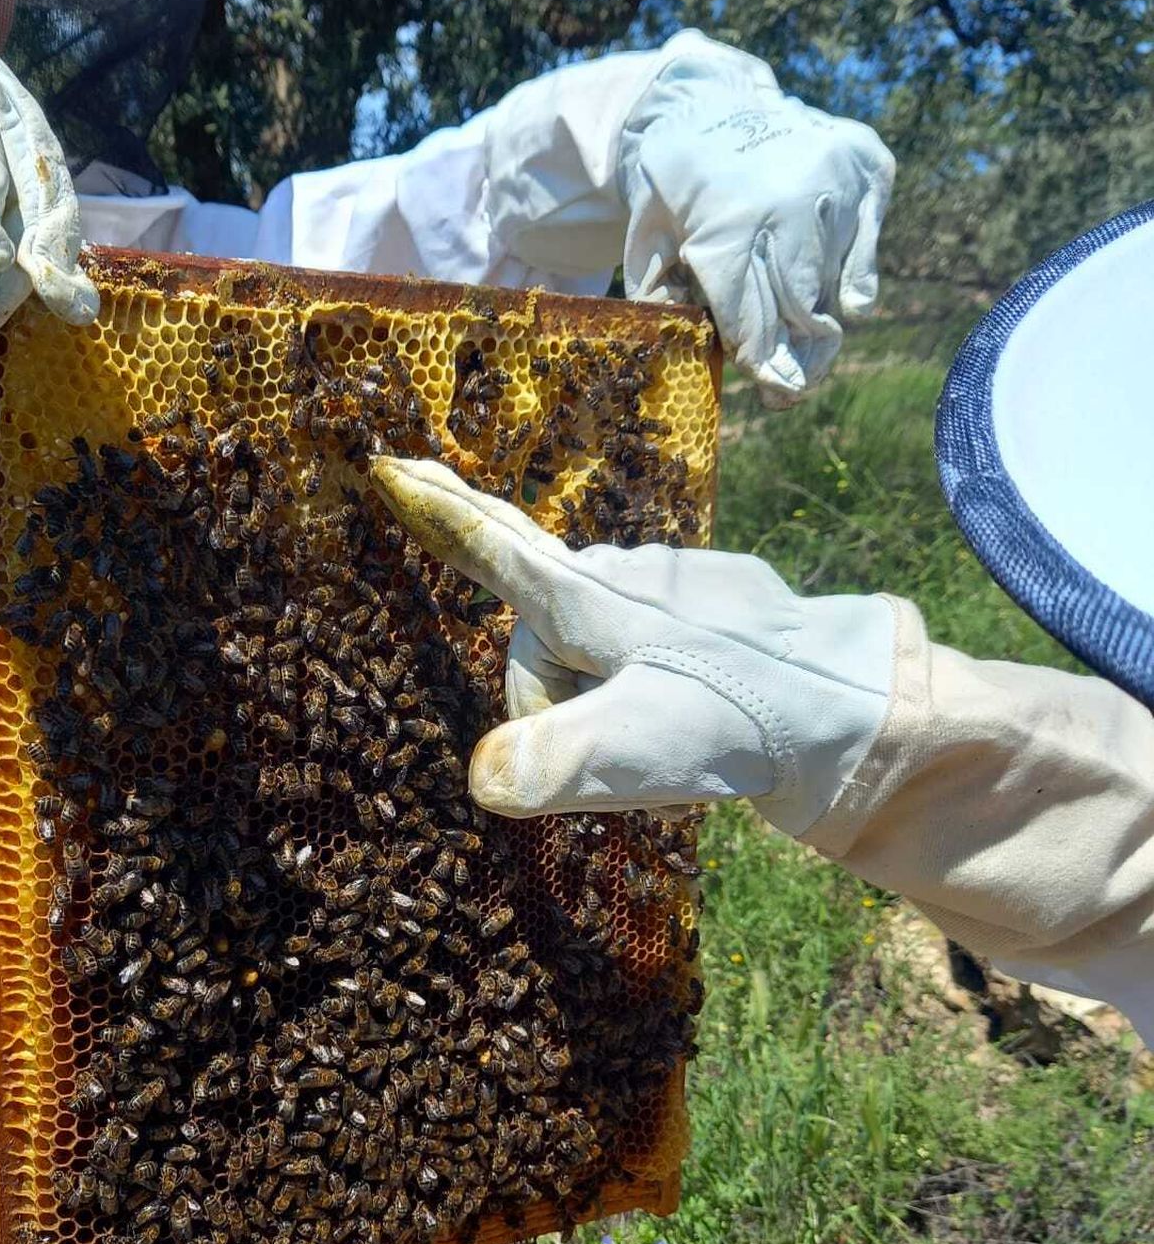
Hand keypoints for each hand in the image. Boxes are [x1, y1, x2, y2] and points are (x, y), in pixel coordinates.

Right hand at [369, 457, 893, 835]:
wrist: (853, 708)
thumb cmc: (738, 723)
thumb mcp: (641, 751)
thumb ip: (556, 760)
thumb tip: (486, 780)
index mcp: (589, 601)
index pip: (493, 546)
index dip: (438, 511)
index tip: (389, 463)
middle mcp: (619, 575)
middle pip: (534, 635)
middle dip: (550, 694)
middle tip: (613, 736)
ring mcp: (664, 582)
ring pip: (584, 645)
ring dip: (601, 696)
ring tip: (667, 735)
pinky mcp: (701, 602)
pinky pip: (633, 642)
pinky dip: (639, 682)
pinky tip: (689, 711)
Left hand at [620, 55, 893, 408]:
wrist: (708, 100)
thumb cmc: (673, 184)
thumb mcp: (647, 241)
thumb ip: (661, 296)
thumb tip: (686, 350)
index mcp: (730, 226)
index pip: (755, 319)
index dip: (765, 364)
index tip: (777, 394)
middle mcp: (792, 202)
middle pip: (805, 309)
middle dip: (802, 358)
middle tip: (794, 388)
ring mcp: (837, 179)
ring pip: (838, 281)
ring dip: (820, 314)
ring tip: (806, 338)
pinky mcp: (869, 165)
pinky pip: (868, 244)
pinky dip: (853, 276)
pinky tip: (841, 298)